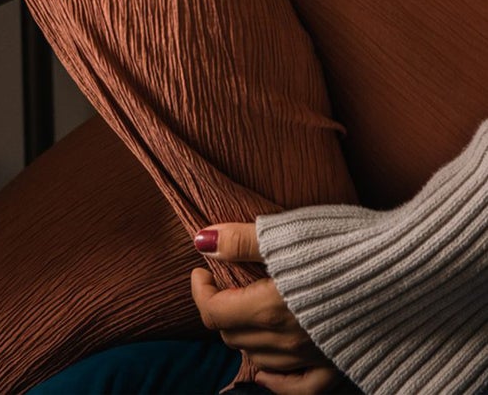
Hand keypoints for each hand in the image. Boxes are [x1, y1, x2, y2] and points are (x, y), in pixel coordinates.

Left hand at [193, 223, 345, 392]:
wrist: (410, 271)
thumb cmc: (347, 243)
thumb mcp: (287, 232)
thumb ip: (239, 240)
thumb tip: (201, 241)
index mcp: (270, 308)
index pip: (213, 312)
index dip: (200, 290)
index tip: (203, 269)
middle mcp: (290, 340)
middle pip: (233, 336)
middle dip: (220, 308)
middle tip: (224, 281)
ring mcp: (316, 358)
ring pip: (260, 358)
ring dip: (243, 335)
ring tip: (244, 309)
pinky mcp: (340, 366)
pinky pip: (299, 387)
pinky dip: (277, 379)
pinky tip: (267, 368)